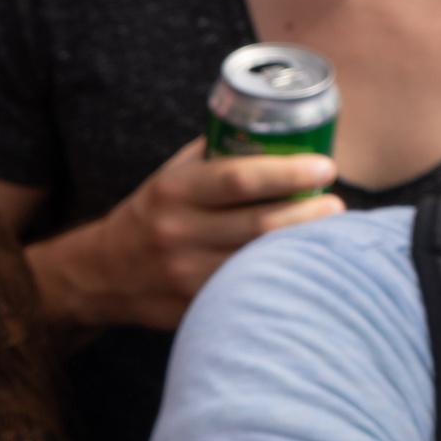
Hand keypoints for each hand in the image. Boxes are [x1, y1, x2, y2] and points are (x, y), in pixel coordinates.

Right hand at [29, 137, 343, 329]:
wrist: (103, 273)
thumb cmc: (153, 214)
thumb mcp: (172, 177)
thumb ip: (218, 157)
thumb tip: (284, 134)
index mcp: (173, 192)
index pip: (239, 179)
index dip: (289, 173)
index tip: (325, 167)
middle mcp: (176, 233)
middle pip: (259, 224)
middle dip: (309, 213)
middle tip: (336, 203)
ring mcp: (184, 275)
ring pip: (260, 261)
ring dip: (303, 245)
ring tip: (328, 230)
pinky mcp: (194, 306)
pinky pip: (249, 289)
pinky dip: (282, 274)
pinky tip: (302, 262)